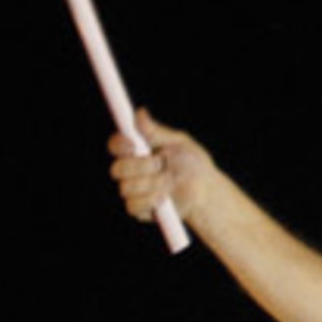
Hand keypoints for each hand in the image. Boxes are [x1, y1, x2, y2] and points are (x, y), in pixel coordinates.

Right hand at [109, 108, 215, 223]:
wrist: (205, 192)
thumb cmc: (193, 163)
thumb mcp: (179, 143)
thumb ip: (157, 132)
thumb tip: (139, 112)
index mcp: (138, 150)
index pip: (116, 145)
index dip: (119, 144)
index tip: (134, 145)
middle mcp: (130, 170)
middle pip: (116, 169)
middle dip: (141, 167)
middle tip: (161, 164)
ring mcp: (132, 190)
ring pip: (126, 188)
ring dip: (153, 183)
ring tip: (171, 181)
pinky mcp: (137, 208)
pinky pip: (133, 205)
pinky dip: (152, 200)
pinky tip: (165, 197)